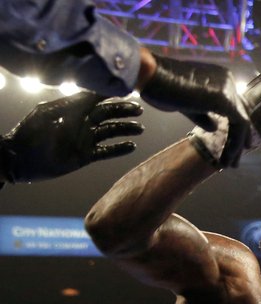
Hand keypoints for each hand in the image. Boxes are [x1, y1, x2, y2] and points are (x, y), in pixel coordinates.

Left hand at [1, 93, 142, 183]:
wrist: (20, 159)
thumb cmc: (32, 133)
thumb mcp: (52, 113)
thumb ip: (74, 103)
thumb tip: (94, 92)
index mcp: (71, 109)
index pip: (95, 98)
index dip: (110, 93)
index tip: (126, 88)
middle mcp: (80, 122)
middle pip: (107, 113)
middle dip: (123, 110)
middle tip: (138, 110)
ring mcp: (84, 139)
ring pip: (110, 131)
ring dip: (125, 129)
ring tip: (139, 129)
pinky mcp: (86, 155)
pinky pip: (107, 151)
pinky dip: (120, 149)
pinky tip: (132, 146)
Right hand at [140, 55, 249, 161]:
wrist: (150, 75)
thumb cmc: (161, 87)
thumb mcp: (187, 104)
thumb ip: (203, 114)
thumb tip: (215, 127)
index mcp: (219, 78)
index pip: (233, 106)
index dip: (234, 128)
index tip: (231, 147)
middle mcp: (227, 81)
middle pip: (240, 114)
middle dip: (239, 139)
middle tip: (234, 161)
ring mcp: (228, 88)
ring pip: (242, 121)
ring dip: (237, 145)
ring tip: (231, 164)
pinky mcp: (225, 98)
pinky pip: (239, 124)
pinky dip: (235, 143)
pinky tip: (228, 158)